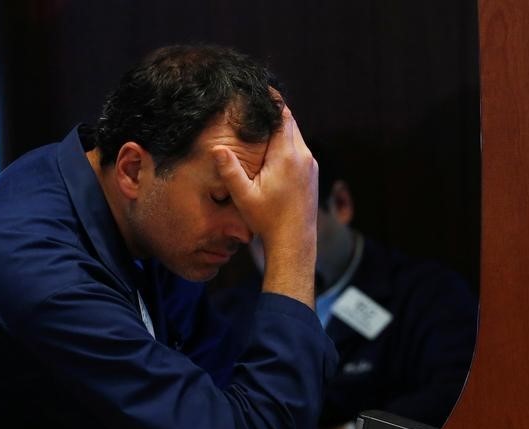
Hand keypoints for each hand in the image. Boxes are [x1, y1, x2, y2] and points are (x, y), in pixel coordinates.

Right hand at [212, 105, 317, 306]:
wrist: (294, 241)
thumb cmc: (268, 220)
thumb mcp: (244, 197)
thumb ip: (230, 171)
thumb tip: (217, 148)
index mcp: (287, 155)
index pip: (282, 115)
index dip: (271, 99)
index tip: (258, 87)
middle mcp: (303, 155)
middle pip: (289, 121)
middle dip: (272, 112)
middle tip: (254, 101)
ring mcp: (310, 164)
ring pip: (295, 135)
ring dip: (279, 128)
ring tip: (260, 122)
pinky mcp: (312, 173)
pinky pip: (298, 148)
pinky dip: (286, 142)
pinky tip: (271, 147)